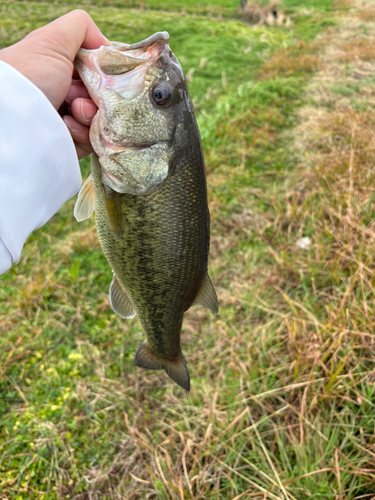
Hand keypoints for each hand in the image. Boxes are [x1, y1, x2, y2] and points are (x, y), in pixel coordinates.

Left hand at [0, 10, 109, 158]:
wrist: (14, 120)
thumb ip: (81, 28)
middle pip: (101, 94)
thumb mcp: (53, 40)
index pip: (95, 70)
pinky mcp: (71, 145)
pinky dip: (85, 131)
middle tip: (78, 93)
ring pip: (101, 118)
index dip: (102, 71)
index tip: (98, 71)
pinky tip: (67, 125)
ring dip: (91, 112)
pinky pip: (94, 139)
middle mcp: (63, 95)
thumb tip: (106, 47)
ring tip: (73, 110)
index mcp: (58, 70)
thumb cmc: (30, 76)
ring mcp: (68, 121)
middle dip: (96, 93)